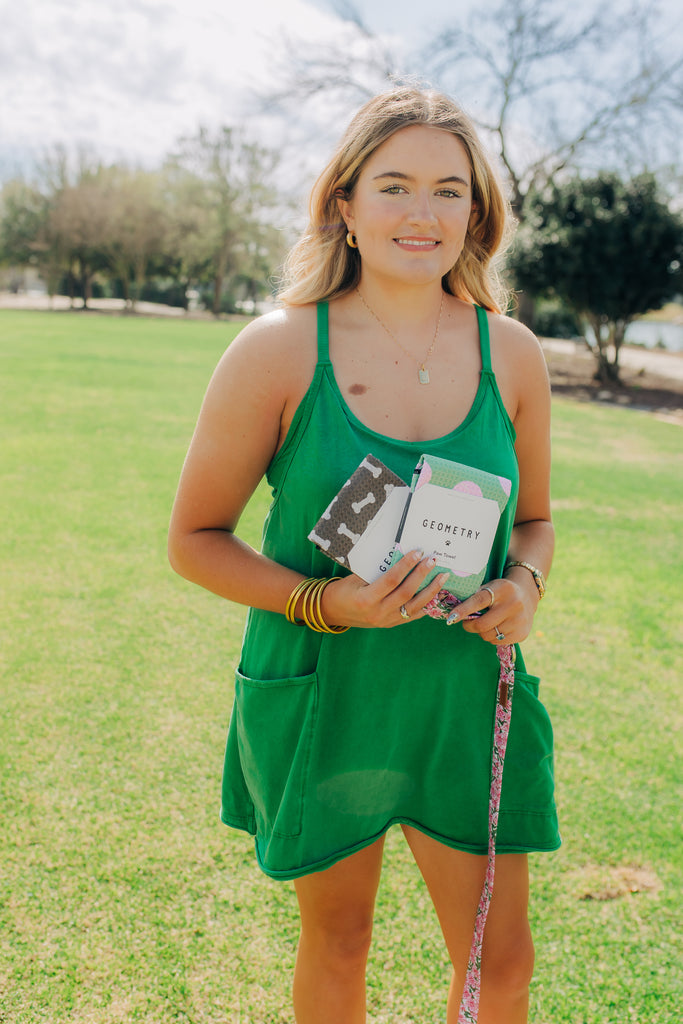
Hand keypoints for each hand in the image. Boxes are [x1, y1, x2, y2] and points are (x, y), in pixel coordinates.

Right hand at [321, 550, 449, 628]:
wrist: (333, 612)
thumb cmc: (343, 590)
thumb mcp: (356, 577)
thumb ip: (377, 570)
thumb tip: (400, 554)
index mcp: (366, 599)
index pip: (391, 580)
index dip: (406, 566)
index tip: (418, 552)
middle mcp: (378, 613)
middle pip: (406, 593)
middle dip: (422, 575)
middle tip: (433, 560)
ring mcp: (386, 621)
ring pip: (414, 606)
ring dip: (430, 590)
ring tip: (442, 577)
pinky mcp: (392, 624)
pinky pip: (413, 615)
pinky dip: (427, 604)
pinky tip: (437, 593)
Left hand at [445, 576, 539, 644]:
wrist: (527, 595)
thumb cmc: (500, 591)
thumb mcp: (489, 587)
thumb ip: (474, 597)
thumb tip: (454, 612)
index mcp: (502, 590)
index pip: (479, 601)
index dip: (463, 610)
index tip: (451, 618)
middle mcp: (513, 605)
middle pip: (482, 624)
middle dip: (469, 626)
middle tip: (466, 622)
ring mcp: (519, 621)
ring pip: (488, 635)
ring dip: (481, 632)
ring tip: (486, 622)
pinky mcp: (522, 634)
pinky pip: (497, 642)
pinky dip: (492, 637)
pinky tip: (497, 627)